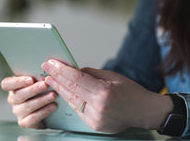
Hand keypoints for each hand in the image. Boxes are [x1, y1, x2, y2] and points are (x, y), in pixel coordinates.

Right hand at [1, 75, 57, 128]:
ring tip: (53, 95)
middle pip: (19, 95)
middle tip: (45, 85)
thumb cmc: (41, 89)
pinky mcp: (24, 122)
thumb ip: (37, 74)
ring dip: (42, 100)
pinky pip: (32, 118)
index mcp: (12, 86)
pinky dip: (44, 111)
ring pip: (27, 106)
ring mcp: (17, 111)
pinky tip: (53, 105)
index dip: (17, 82)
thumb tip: (46, 66)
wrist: (46, 110)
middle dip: (33, 89)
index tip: (30, 79)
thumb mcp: (37, 79)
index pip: (6, 84)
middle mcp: (12, 99)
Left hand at [41, 59, 172, 133]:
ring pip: (72, 101)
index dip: (61, 70)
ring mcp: (96, 118)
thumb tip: (75, 71)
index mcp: (104, 92)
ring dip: (59, 90)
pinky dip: (70, 100)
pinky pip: (78, 110)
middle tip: (45, 69)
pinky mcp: (95, 125)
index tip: (50, 63)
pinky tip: (62, 92)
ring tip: (49, 80)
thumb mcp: (113, 76)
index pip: (76, 79)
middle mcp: (98, 107)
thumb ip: (92, 74)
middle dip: (56, 78)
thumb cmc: (131, 91)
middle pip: (71, 90)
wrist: (144, 111)